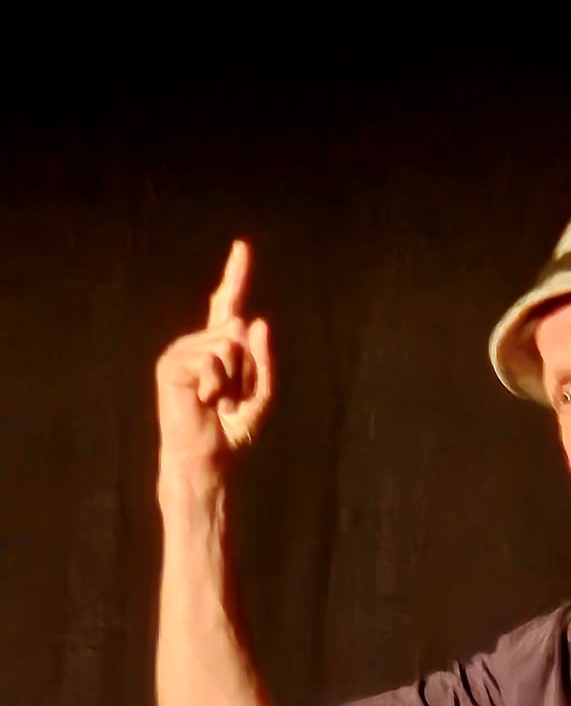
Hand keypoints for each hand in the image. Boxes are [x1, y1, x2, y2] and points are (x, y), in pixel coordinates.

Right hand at [155, 240, 273, 469]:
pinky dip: (217, 384)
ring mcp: (182, 351)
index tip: (242, 247)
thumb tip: (255, 319)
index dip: (235, 275)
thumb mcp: (261, 395)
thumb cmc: (232, 431)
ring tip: (217, 401)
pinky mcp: (172, 364)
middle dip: (246, 367)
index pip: (227, 304)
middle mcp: (198, 343)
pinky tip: (206, 401)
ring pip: (226, 343)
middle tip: (230, 398)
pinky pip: (211, 359)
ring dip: (231, 379)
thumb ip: (264, 360)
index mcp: (219, 347)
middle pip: (237, 328)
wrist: (209, 458)